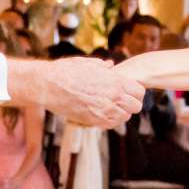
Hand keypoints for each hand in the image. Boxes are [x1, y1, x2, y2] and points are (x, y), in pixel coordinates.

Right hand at [8, 56, 143, 127]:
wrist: (48, 85)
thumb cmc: (66, 71)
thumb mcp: (87, 63)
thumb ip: (103, 67)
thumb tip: (110, 66)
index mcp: (114, 81)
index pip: (140, 92)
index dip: (136, 91)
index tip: (128, 90)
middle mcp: (112, 97)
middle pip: (136, 106)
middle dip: (131, 103)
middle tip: (121, 99)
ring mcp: (104, 111)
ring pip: (125, 117)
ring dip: (121, 112)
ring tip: (110, 105)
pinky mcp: (93, 121)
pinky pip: (111, 124)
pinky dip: (110, 120)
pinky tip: (102, 112)